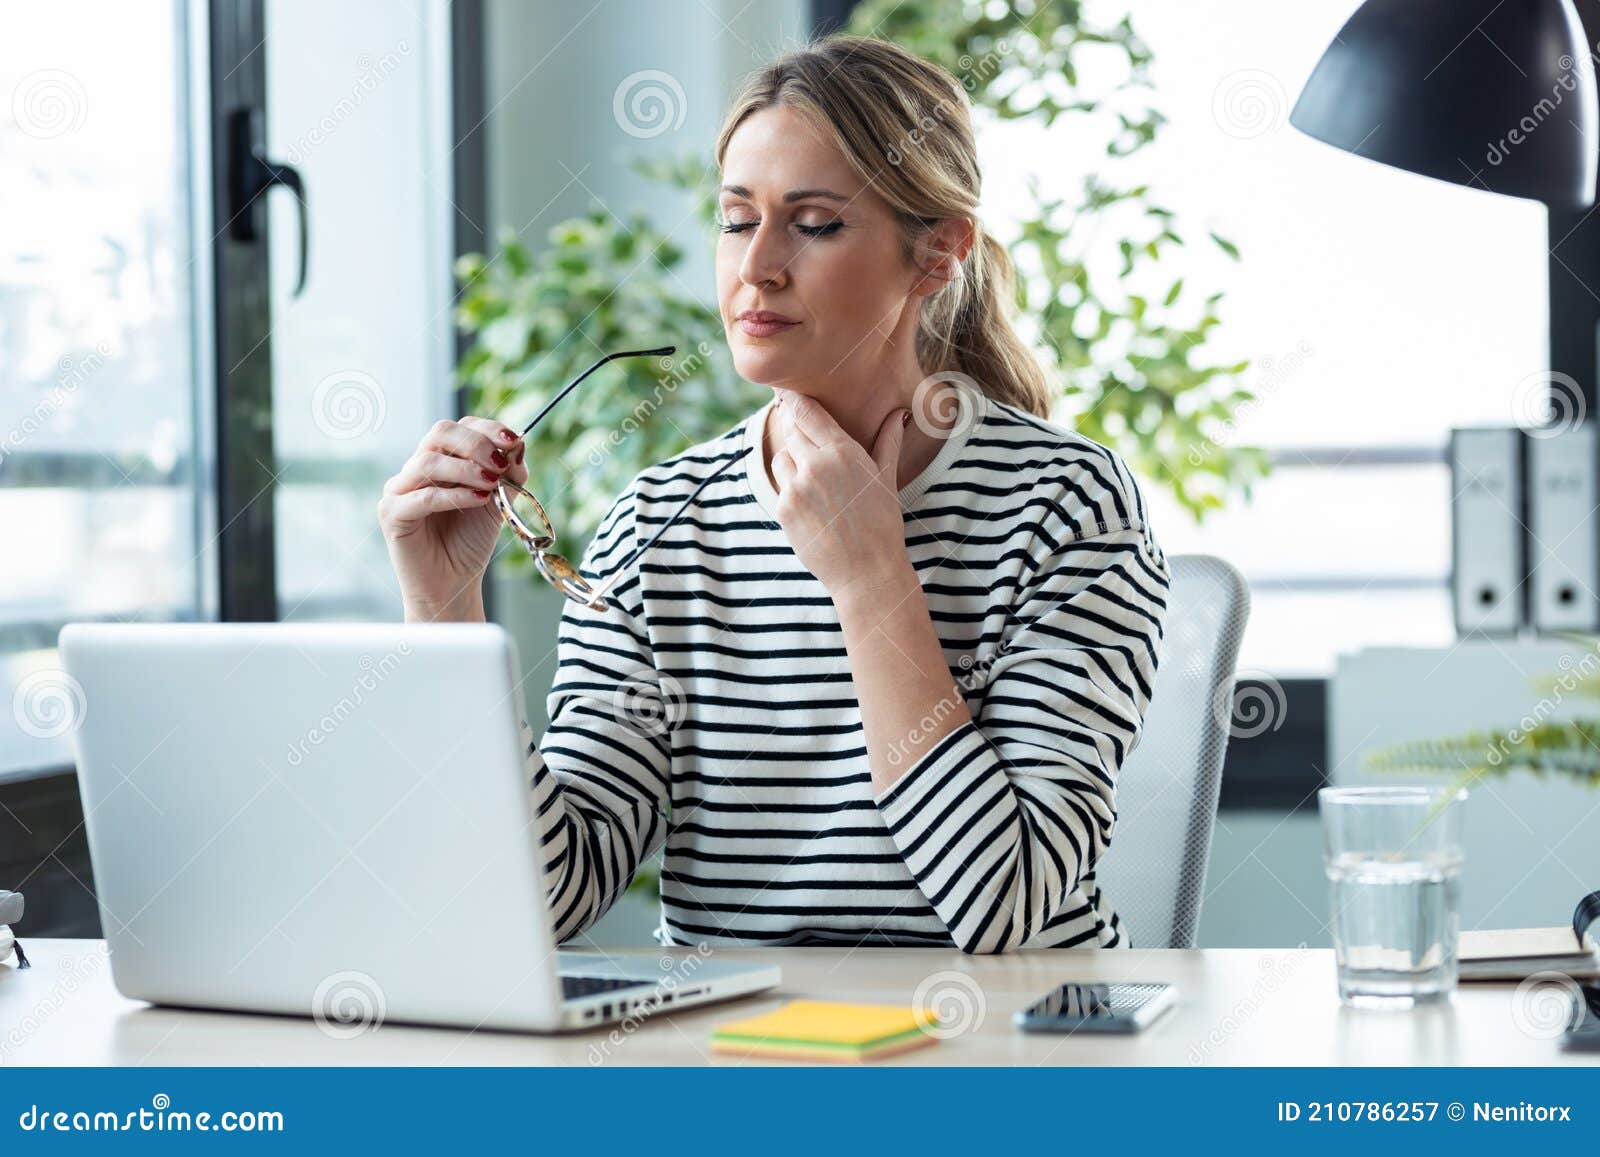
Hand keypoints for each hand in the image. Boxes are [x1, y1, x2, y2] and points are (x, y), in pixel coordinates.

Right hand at [378, 417, 527, 620]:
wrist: (452, 585)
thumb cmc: (470, 542)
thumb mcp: (498, 503)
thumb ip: (508, 475)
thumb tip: (519, 444)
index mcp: (440, 460)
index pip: (458, 428)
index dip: (487, 429)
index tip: (514, 441)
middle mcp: (416, 469)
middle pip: (439, 434)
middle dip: (476, 444)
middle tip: (500, 463)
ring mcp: (400, 490)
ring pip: (428, 462)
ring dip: (466, 468)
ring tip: (492, 482)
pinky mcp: (392, 514)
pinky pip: (422, 497)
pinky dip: (454, 495)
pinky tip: (479, 499)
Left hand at [769, 390, 912, 602]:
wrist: (867, 569)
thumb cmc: (881, 523)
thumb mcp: (885, 478)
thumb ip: (886, 441)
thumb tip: (899, 414)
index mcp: (843, 451)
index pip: (806, 411)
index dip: (792, 399)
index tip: (784, 391)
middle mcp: (816, 464)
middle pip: (791, 431)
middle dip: (796, 433)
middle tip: (808, 445)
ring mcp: (796, 487)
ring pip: (781, 458)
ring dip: (793, 464)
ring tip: (817, 485)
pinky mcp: (783, 509)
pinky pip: (780, 488)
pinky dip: (791, 492)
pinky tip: (813, 508)